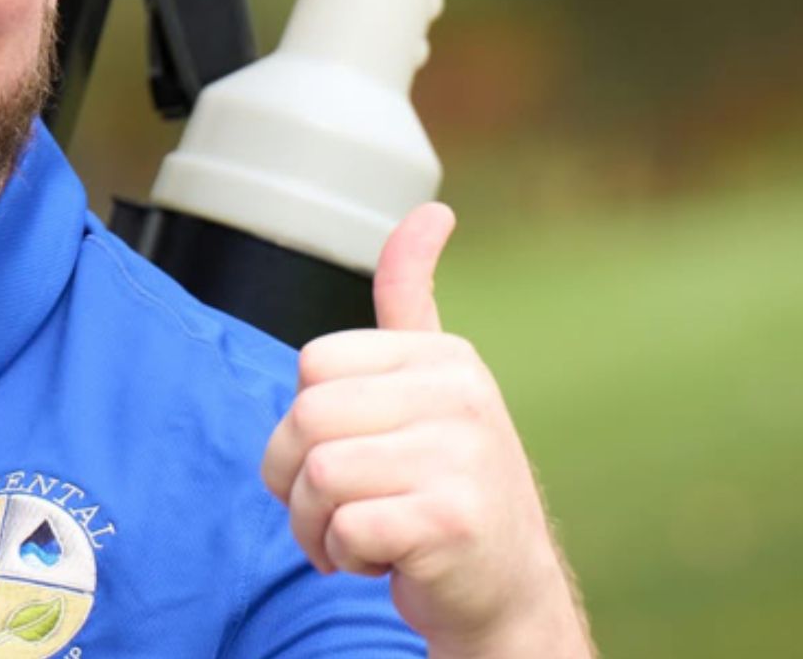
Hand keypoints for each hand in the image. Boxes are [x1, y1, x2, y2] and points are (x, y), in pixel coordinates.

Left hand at [260, 203, 592, 656]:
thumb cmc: (447, 488)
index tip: (352, 453)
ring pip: (316, 477)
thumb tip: (430, 210)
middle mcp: (461, 396)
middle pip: (305, 420)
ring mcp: (461, 457)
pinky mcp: (451, 521)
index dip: (306, 422)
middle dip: (297, 481)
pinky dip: (346, 556)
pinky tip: (386, 560)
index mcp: (445, 358)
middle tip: (341, 508)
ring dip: (317, 525)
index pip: (313, 365)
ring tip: (363, 535)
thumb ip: (411, 304)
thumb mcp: (435, 387)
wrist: (506, 592)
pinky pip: (344, 527)